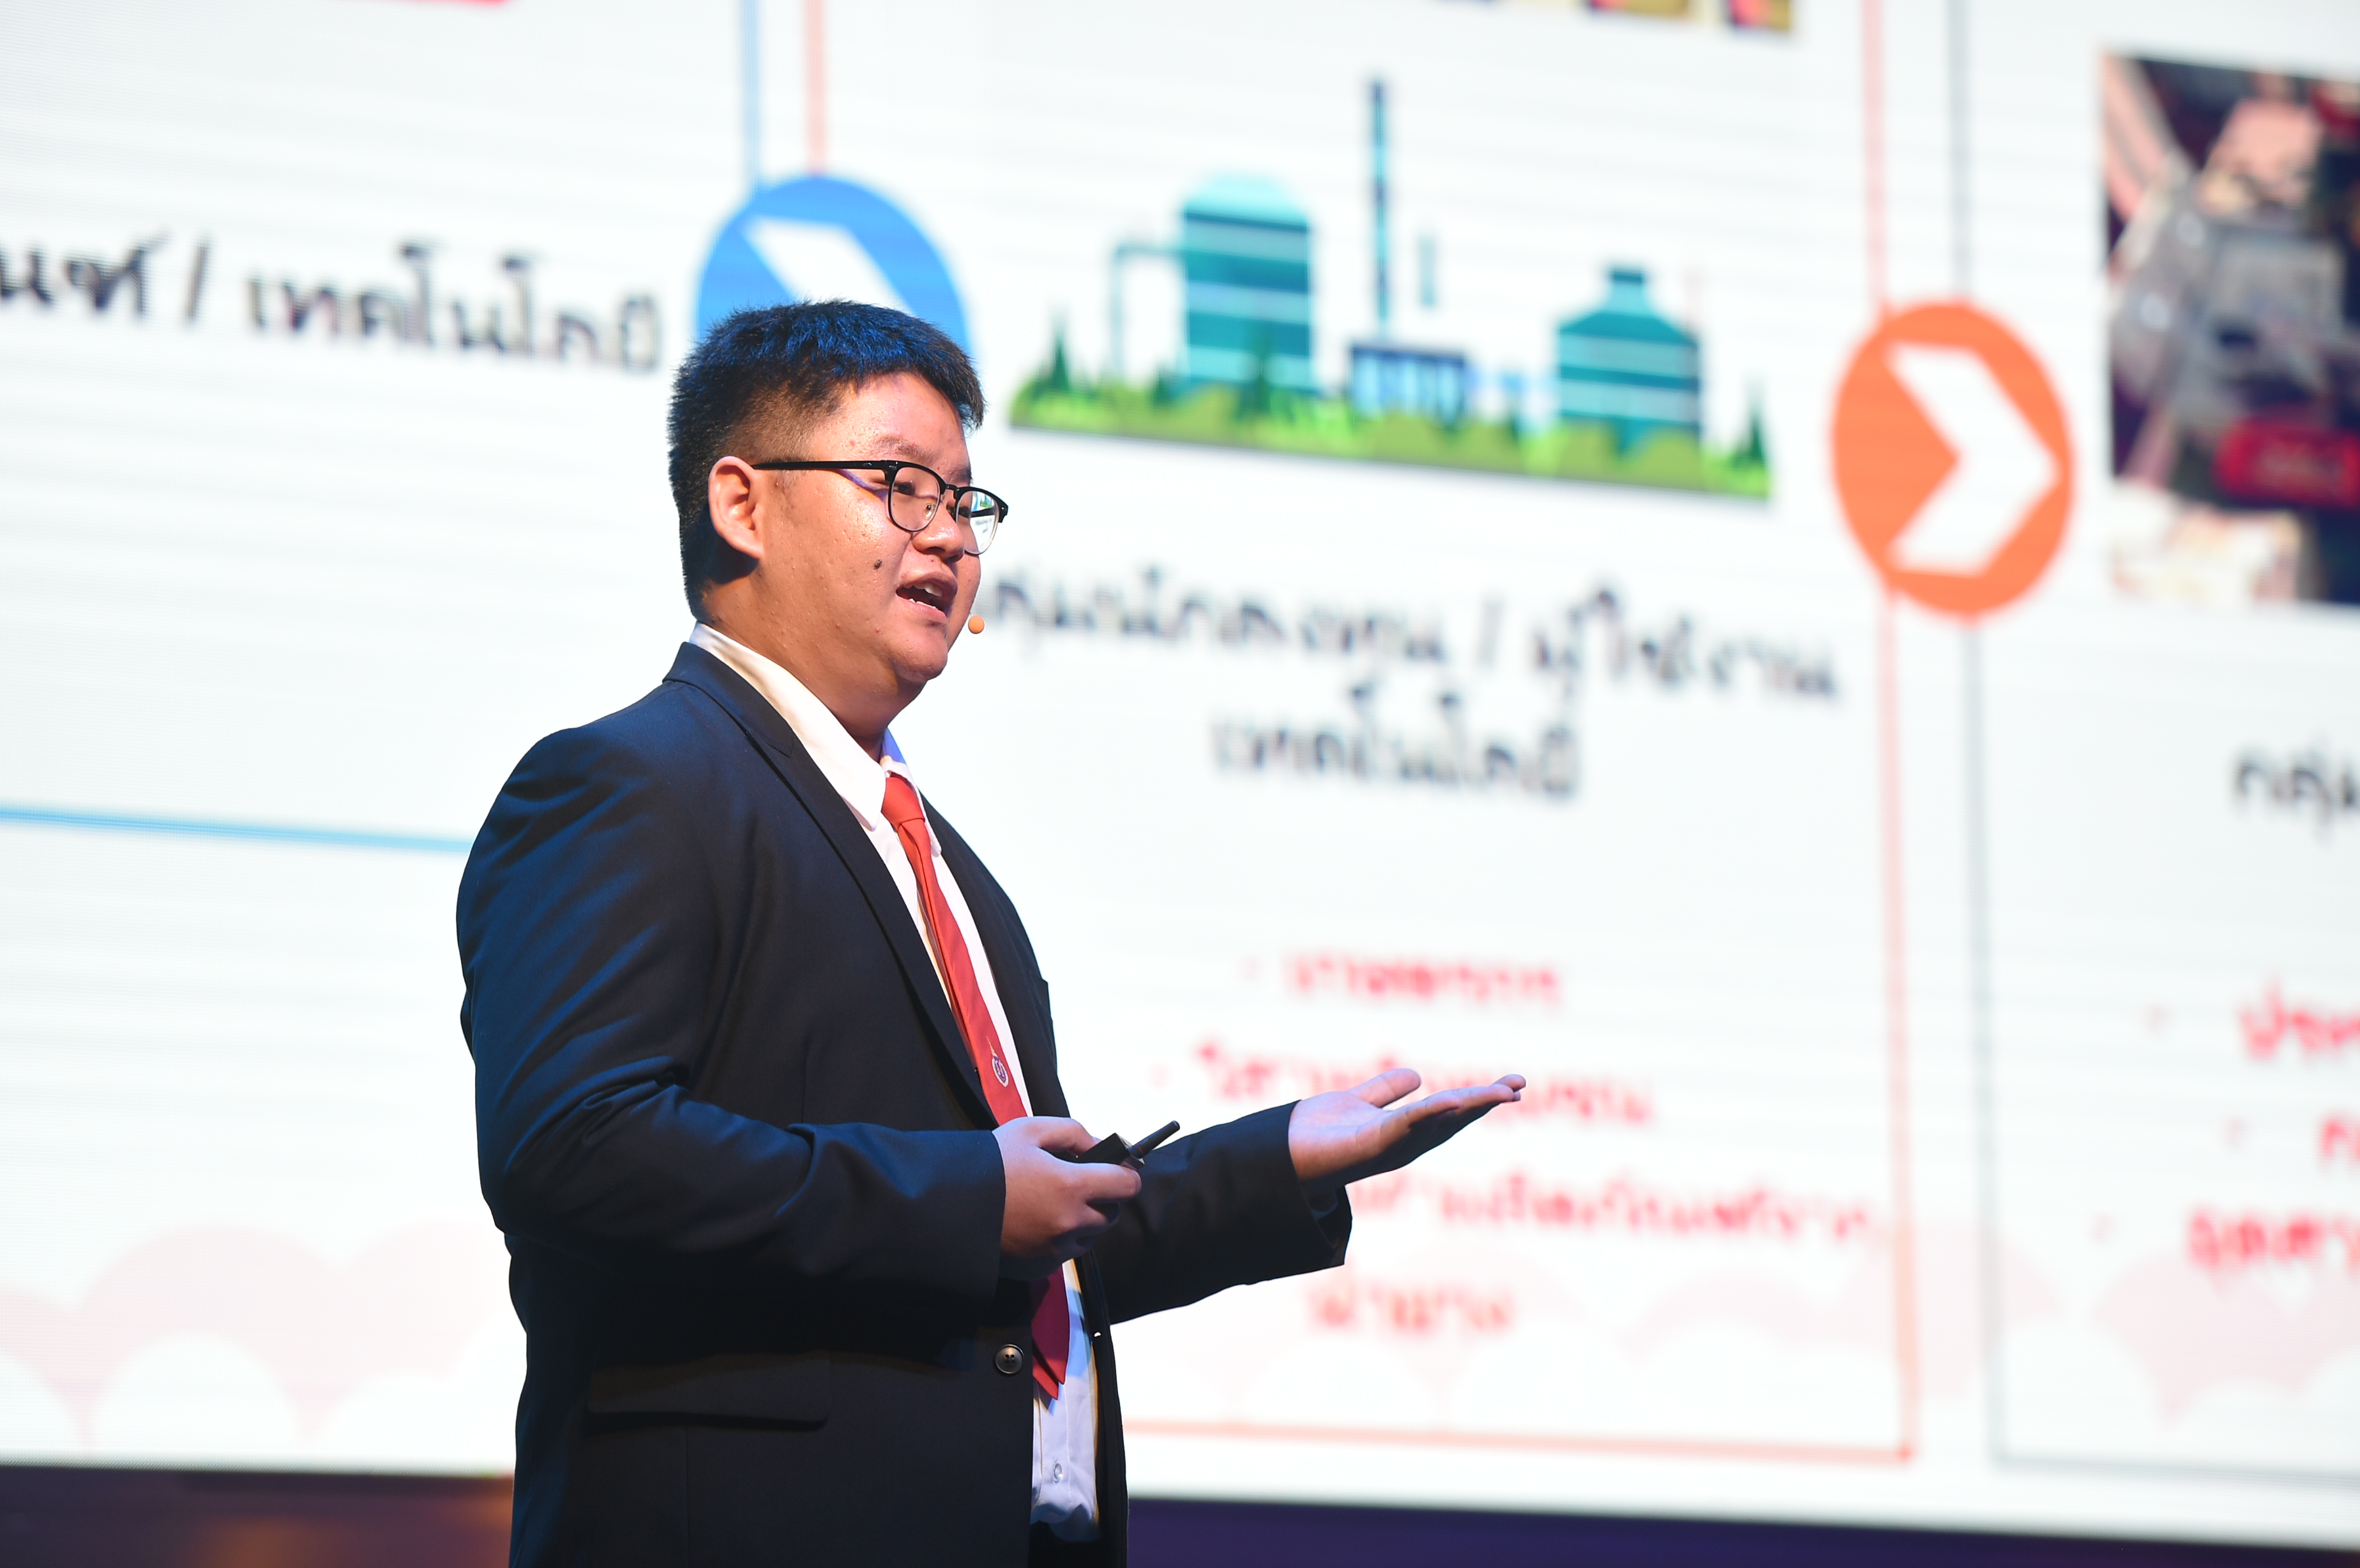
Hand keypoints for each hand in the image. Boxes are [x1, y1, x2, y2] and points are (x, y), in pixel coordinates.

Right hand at [996, 1117, 1142, 1279]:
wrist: (946, 1208)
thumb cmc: (988, 1164)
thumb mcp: (1029, 1131)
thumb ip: (1073, 1133)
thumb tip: (1100, 1146)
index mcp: (1072, 1186)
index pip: (1127, 1184)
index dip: (1127, 1173)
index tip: (1118, 1168)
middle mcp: (1070, 1223)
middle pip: (1112, 1213)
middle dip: (1103, 1197)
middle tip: (1078, 1182)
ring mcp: (1056, 1249)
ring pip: (1090, 1235)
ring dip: (1082, 1220)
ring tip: (1051, 1202)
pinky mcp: (1041, 1267)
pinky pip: (1065, 1252)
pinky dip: (1060, 1238)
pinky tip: (1035, 1222)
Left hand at [1288, 1069, 1525, 1200]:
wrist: (1282, 1155)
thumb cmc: (1317, 1135)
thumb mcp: (1359, 1101)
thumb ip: (1386, 1090)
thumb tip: (1417, 1075)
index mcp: (1406, 1132)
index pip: (1452, 1112)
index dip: (1482, 1099)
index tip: (1513, 1085)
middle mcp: (1405, 1142)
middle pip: (1455, 1118)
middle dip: (1487, 1102)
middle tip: (1520, 1084)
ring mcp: (1390, 1145)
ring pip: (1439, 1121)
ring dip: (1471, 1106)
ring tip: (1504, 1090)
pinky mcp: (1371, 1144)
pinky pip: (1405, 1124)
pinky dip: (1429, 1113)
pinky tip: (1451, 1100)